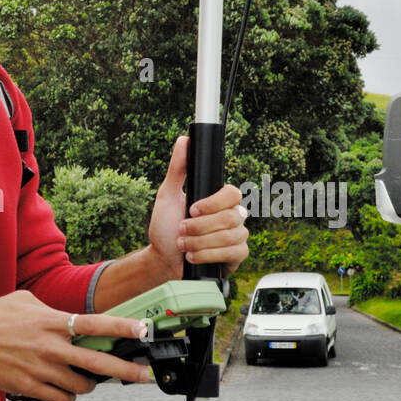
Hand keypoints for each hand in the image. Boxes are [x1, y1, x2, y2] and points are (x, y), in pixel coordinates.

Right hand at [0, 290, 150, 400]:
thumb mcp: (25, 301)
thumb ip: (52, 311)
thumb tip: (69, 319)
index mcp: (52, 322)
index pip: (95, 324)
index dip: (122, 327)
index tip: (141, 330)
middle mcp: (51, 347)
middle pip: (98, 363)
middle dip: (125, 371)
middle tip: (141, 375)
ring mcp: (41, 369)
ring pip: (81, 386)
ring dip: (88, 385)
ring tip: (86, 379)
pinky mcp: (29, 387)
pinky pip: (60, 399)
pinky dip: (67, 396)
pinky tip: (64, 389)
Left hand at [148, 135, 248, 278]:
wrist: (163, 259)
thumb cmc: (165, 227)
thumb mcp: (167, 195)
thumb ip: (177, 169)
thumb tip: (183, 140)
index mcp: (217, 200)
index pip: (232, 193)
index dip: (213, 203)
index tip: (191, 210)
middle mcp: (231, 216)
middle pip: (231, 217)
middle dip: (200, 228)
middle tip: (182, 230)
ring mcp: (237, 236)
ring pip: (231, 236)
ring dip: (200, 243)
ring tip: (184, 245)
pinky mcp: (237, 256)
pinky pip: (234, 253)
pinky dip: (208, 255)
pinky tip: (194, 257)